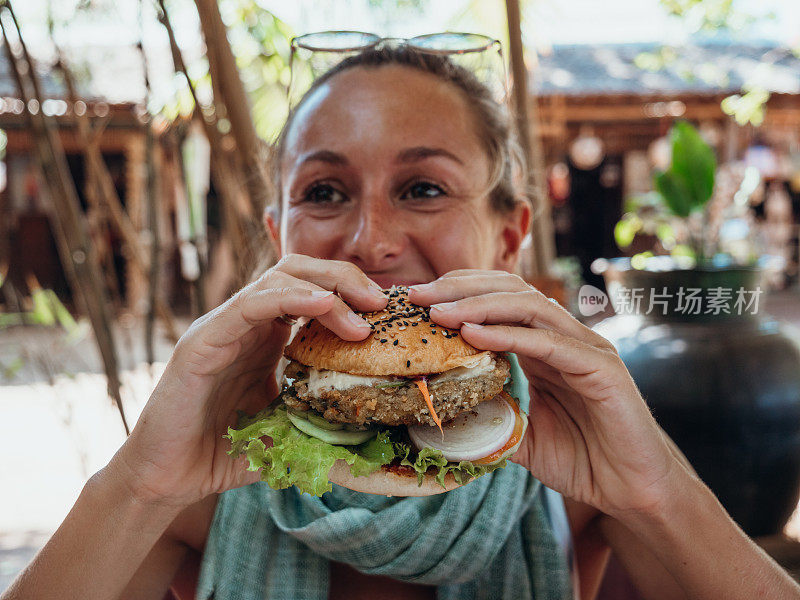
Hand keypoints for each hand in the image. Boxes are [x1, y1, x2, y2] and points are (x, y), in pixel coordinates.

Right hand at [111, 255, 387, 507]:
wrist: (168, 478)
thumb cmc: (226, 452)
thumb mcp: (289, 428)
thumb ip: (322, 416)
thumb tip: (375, 425)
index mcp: (267, 336)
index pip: (312, 290)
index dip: (352, 292)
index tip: (387, 313)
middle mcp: (247, 323)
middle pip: (299, 271)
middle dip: (345, 278)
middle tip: (381, 303)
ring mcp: (223, 327)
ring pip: (278, 278)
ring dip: (328, 289)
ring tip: (363, 315)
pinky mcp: (203, 342)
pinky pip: (249, 305)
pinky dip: (289, 298)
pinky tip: (323, 304)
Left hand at [410, 270, 683, 518]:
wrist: (631, 490)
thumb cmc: (579, 458)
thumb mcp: (519, 431)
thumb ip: (488, 410)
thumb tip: (436, 407)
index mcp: (543, 343)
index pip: (498, 298)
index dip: (457, 291)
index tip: (415, 300)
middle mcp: (564, 336)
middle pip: (510, 289)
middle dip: (461, 287)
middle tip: (418, 295)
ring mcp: (586, 347)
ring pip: (529, 306)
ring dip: (479, 304)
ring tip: (439, 312)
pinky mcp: (603, 368)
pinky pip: (550, 342)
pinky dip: (510, 334)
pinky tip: (474, 334)